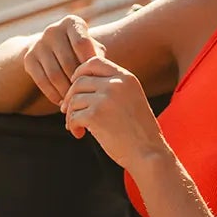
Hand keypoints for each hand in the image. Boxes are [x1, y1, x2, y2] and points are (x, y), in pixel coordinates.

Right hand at [23, 15, 104, 106]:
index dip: (88, 64)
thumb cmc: (80, 52)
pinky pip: (42, 81)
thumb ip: (98, 57)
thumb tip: (102, 74)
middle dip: (78, 83)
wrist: (49, 48)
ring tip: (75, 102)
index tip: (95, 80)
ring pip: (55, 75)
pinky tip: (61, 102)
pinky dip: (53, 95)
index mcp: (72, 23)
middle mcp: (53, 30)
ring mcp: (39, 44)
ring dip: (65, 92)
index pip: (82, 44)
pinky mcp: (29, 58)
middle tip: (85, 97)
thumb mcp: (91, 49)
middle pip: (68, 63)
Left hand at [61, 55, 166, 170]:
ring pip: (74, 100)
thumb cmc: (140, 132)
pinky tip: (79, 134)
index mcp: (126, 77)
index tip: (74, 85)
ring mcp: (105, 98)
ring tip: (76, 127)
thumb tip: (82, 83)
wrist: (149, 154)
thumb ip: (114, 88)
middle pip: (79, 82)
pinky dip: (72, 126)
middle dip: (70, 97)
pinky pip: (74, 116)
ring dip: (71, 114)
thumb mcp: (132, 100)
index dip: (79, 72)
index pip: (94, 62)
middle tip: (68, 111)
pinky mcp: (95, 115)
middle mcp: (115, 83)